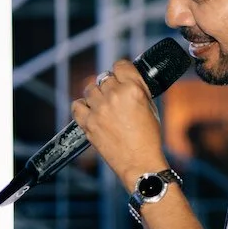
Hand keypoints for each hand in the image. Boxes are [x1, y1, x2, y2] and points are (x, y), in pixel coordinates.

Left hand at [73, 61, 168, 186]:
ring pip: (90, 89)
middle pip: (105, 77)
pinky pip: (76, 105)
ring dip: (96, 94)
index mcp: (133, 89)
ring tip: (104, 105)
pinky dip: (82, 106)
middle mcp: (115, 96)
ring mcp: (99, 109)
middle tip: (116, 98)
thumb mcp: (151, 107)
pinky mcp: (88, 123)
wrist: (139, 163)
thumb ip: (138, 89)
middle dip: (110, 86)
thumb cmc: (148, 138)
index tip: (121, 75)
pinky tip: (91, 111)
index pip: (120, 65)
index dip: (122, 70)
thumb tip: (126, 78)